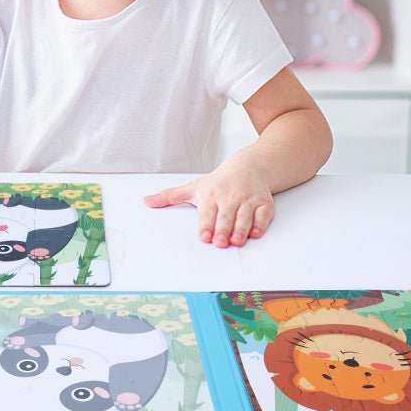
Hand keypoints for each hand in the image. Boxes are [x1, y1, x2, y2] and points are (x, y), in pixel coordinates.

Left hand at [144, 161, 274, 247]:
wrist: (248, 167)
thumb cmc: (218, 182)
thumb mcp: (193, 187)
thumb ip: (170, 197)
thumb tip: (146, 201)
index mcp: (210, 194)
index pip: (207, 211)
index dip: (206, 224)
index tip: (204, 237)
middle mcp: (229, 196)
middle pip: (226, 215)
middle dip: (223, 229)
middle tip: (220, 243)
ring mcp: (247, 199)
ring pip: (245, 216)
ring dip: (241, 230)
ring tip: (236, 242)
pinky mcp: (263, 203)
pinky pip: (263, 214)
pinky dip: (260, 224)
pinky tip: (255, 234)